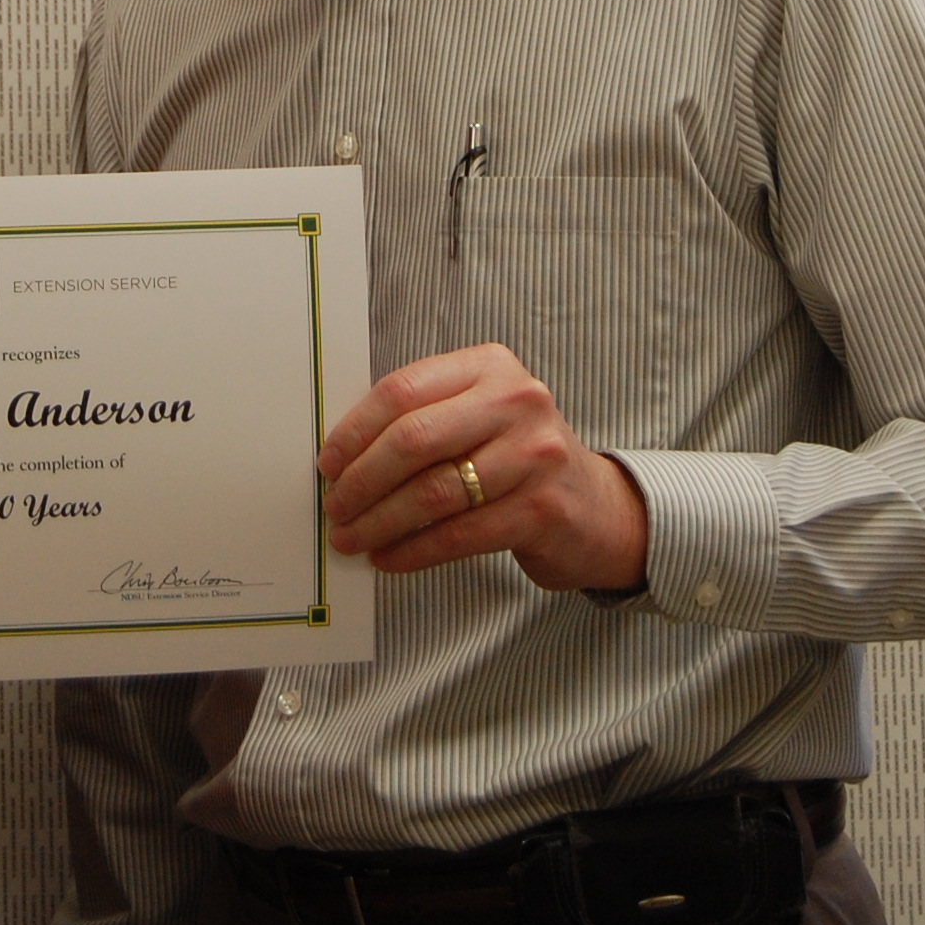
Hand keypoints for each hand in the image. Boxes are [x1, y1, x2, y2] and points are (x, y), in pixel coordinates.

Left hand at [316, 343, 648, 592]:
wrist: (596, 508)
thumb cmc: (516, 459)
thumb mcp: (479, 416)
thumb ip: (423, 417)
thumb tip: (341, 455)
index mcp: (489, 366)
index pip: (403, 391)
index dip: (354, 431)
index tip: (327, 463)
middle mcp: (517, 402)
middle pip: (413, 439)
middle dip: (361, 479)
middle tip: (335, 506)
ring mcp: (534, 455)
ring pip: (432, 492)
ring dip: (379, 521)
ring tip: (350, 538)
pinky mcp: (542, 510)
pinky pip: (457, 534)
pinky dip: (412, 549)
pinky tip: (388, 557)